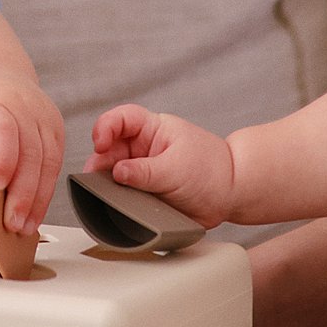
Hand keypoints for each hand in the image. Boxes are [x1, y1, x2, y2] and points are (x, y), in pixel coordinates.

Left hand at [0, 72, 64, 233]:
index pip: (2, 129)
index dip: (2, 158)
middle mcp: (23, 106)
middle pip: (30, 153)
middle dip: (23, 194)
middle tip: (12, 224)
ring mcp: (44, 115)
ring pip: (49, 161)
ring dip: (39, 198)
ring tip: (25, 226)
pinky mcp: (56, 127)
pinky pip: (56, 163)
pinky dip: (46, 190)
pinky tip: (35, 210)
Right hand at [85, 103, 236, 228]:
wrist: (230, 197)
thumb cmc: (211, 172)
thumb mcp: (177, 169)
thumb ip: (144, 172)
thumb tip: (116, 173)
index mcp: (152, 129)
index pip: (121, 119)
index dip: (105, 127)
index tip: (99, 144)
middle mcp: (142, 148)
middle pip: (109, 149)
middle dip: (99, 163)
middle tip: (96, 179)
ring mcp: (140, 171)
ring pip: (111, 174)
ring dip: (105, 185)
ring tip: (105, 196)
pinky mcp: (141, 193)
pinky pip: (121, 195)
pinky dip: (114, 202)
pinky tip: (114, 208)